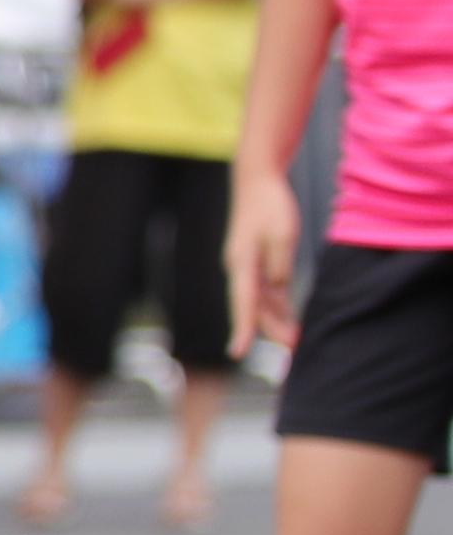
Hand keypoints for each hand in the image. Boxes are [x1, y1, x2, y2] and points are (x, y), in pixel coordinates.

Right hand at [229, 163, 305, 360]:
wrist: (257, 181)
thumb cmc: (271, 206)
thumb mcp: (283, 236)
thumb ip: (280, 265)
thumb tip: (278, 287)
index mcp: (242, 263)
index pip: (243, 302)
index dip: (243, 328)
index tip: (238, 353)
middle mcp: (240, 269)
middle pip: (253, 307)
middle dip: (271, 330)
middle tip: (294, 349)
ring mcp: (247, 267)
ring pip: (260, 301)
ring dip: (276, 320)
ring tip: (296, 340)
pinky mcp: (256, 262)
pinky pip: (266, 290)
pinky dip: (278, 306)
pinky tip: (290, 319)